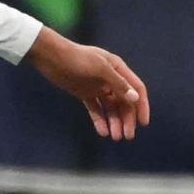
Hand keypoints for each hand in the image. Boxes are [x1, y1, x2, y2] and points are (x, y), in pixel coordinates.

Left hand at [27, 27, 149, 140]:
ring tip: (115, 137)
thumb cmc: (76, 58)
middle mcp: (110, 78)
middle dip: (127, 119)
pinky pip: (96, 109)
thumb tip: (135, 98)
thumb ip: (118, 83)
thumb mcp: (99, 68)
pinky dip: (100, 120)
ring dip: (114, 122)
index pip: (136, 88)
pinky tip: (102, 132)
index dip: (142, 106)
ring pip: (110, 108)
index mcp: (117, 68)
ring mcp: (97, 86)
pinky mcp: (85, 93)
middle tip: (126, 136)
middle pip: (124, 102)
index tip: (143, 123)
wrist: (50, 56)